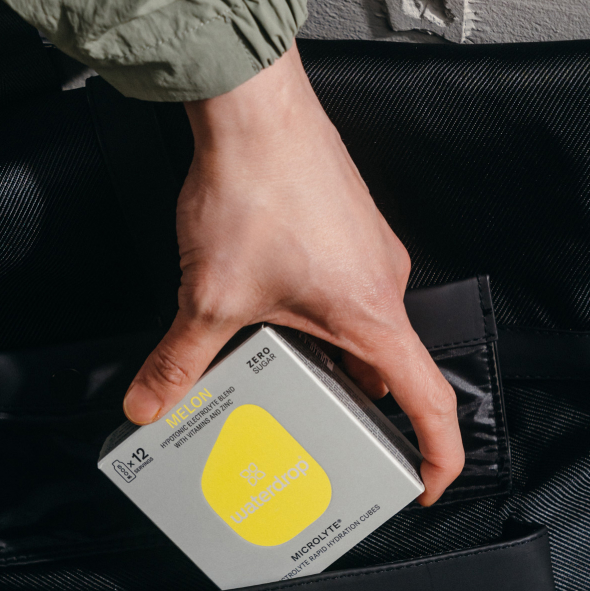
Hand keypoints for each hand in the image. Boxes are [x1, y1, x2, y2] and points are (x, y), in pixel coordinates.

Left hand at [122, 44, 463, 504]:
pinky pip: (344, 292)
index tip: (424, 485)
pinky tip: (266, 314)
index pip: (430, 403)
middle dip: (351, 408)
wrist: (254, 105)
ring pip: (360, 328)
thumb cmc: (256, 188)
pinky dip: (316, 318)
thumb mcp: (211, 296)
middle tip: (313, 434)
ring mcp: (369, 252)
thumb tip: (152, 402)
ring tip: (274, 373)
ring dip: (327, 358)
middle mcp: (384, 283)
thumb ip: (180, 361)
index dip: (437, 454)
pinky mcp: (347, 227)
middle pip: (387, 370)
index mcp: (373, 316)